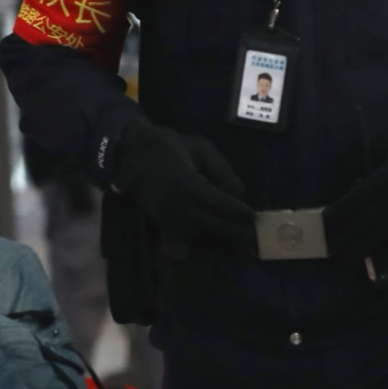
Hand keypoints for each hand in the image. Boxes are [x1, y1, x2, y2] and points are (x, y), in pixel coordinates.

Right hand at [113, 122, 256, 261]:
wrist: (135, 155)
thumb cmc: (172, 147)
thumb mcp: (201, 148)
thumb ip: (222, 170)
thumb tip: (239, 193)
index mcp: (186, 181)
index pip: (217, 202)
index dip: (236, 211)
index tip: (252, 216)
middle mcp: (176, 202)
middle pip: (210, 223)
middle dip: (233, 230)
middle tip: (252, 236)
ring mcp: (167, 215)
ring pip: (199, 233)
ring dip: (219, 237)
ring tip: (240, 241)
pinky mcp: (161, 222)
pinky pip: (185, 236)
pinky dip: (203, 239)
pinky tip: (217, 239)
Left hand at [325, 107, 387, 260]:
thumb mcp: (383, 144)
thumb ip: (363, 160)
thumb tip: (346, 182)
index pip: (357, 200)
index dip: (339, 213)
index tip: (323, 223)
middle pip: (366, 221)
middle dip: (344, 235)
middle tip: (327, 245)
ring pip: (382, 235)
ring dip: (361, 248)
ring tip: (344, 258)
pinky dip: (387, 256)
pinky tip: (373, 265)